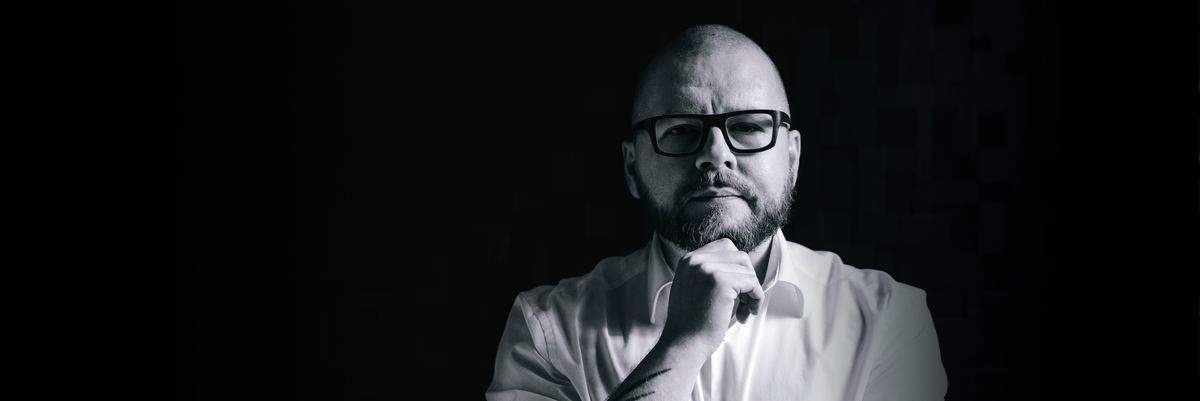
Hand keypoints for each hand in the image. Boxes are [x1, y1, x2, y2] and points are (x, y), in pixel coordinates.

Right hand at [659, 238, 763, 356]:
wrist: (684, 344)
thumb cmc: (693, 322)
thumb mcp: (695, 287)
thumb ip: (711, 272)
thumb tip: (743, 267)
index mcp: (689, 260)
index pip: (725, 247)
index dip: (737, 267)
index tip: (738, 289)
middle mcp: (696, 260)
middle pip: (739, 256)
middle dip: (747, 278)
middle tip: (744, 302)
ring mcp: (707, 269)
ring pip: (747, 269)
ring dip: (752, 290)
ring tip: (745, 310)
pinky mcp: (721, 282)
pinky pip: (752, 282)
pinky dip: (756, 297)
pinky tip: (747, 313)